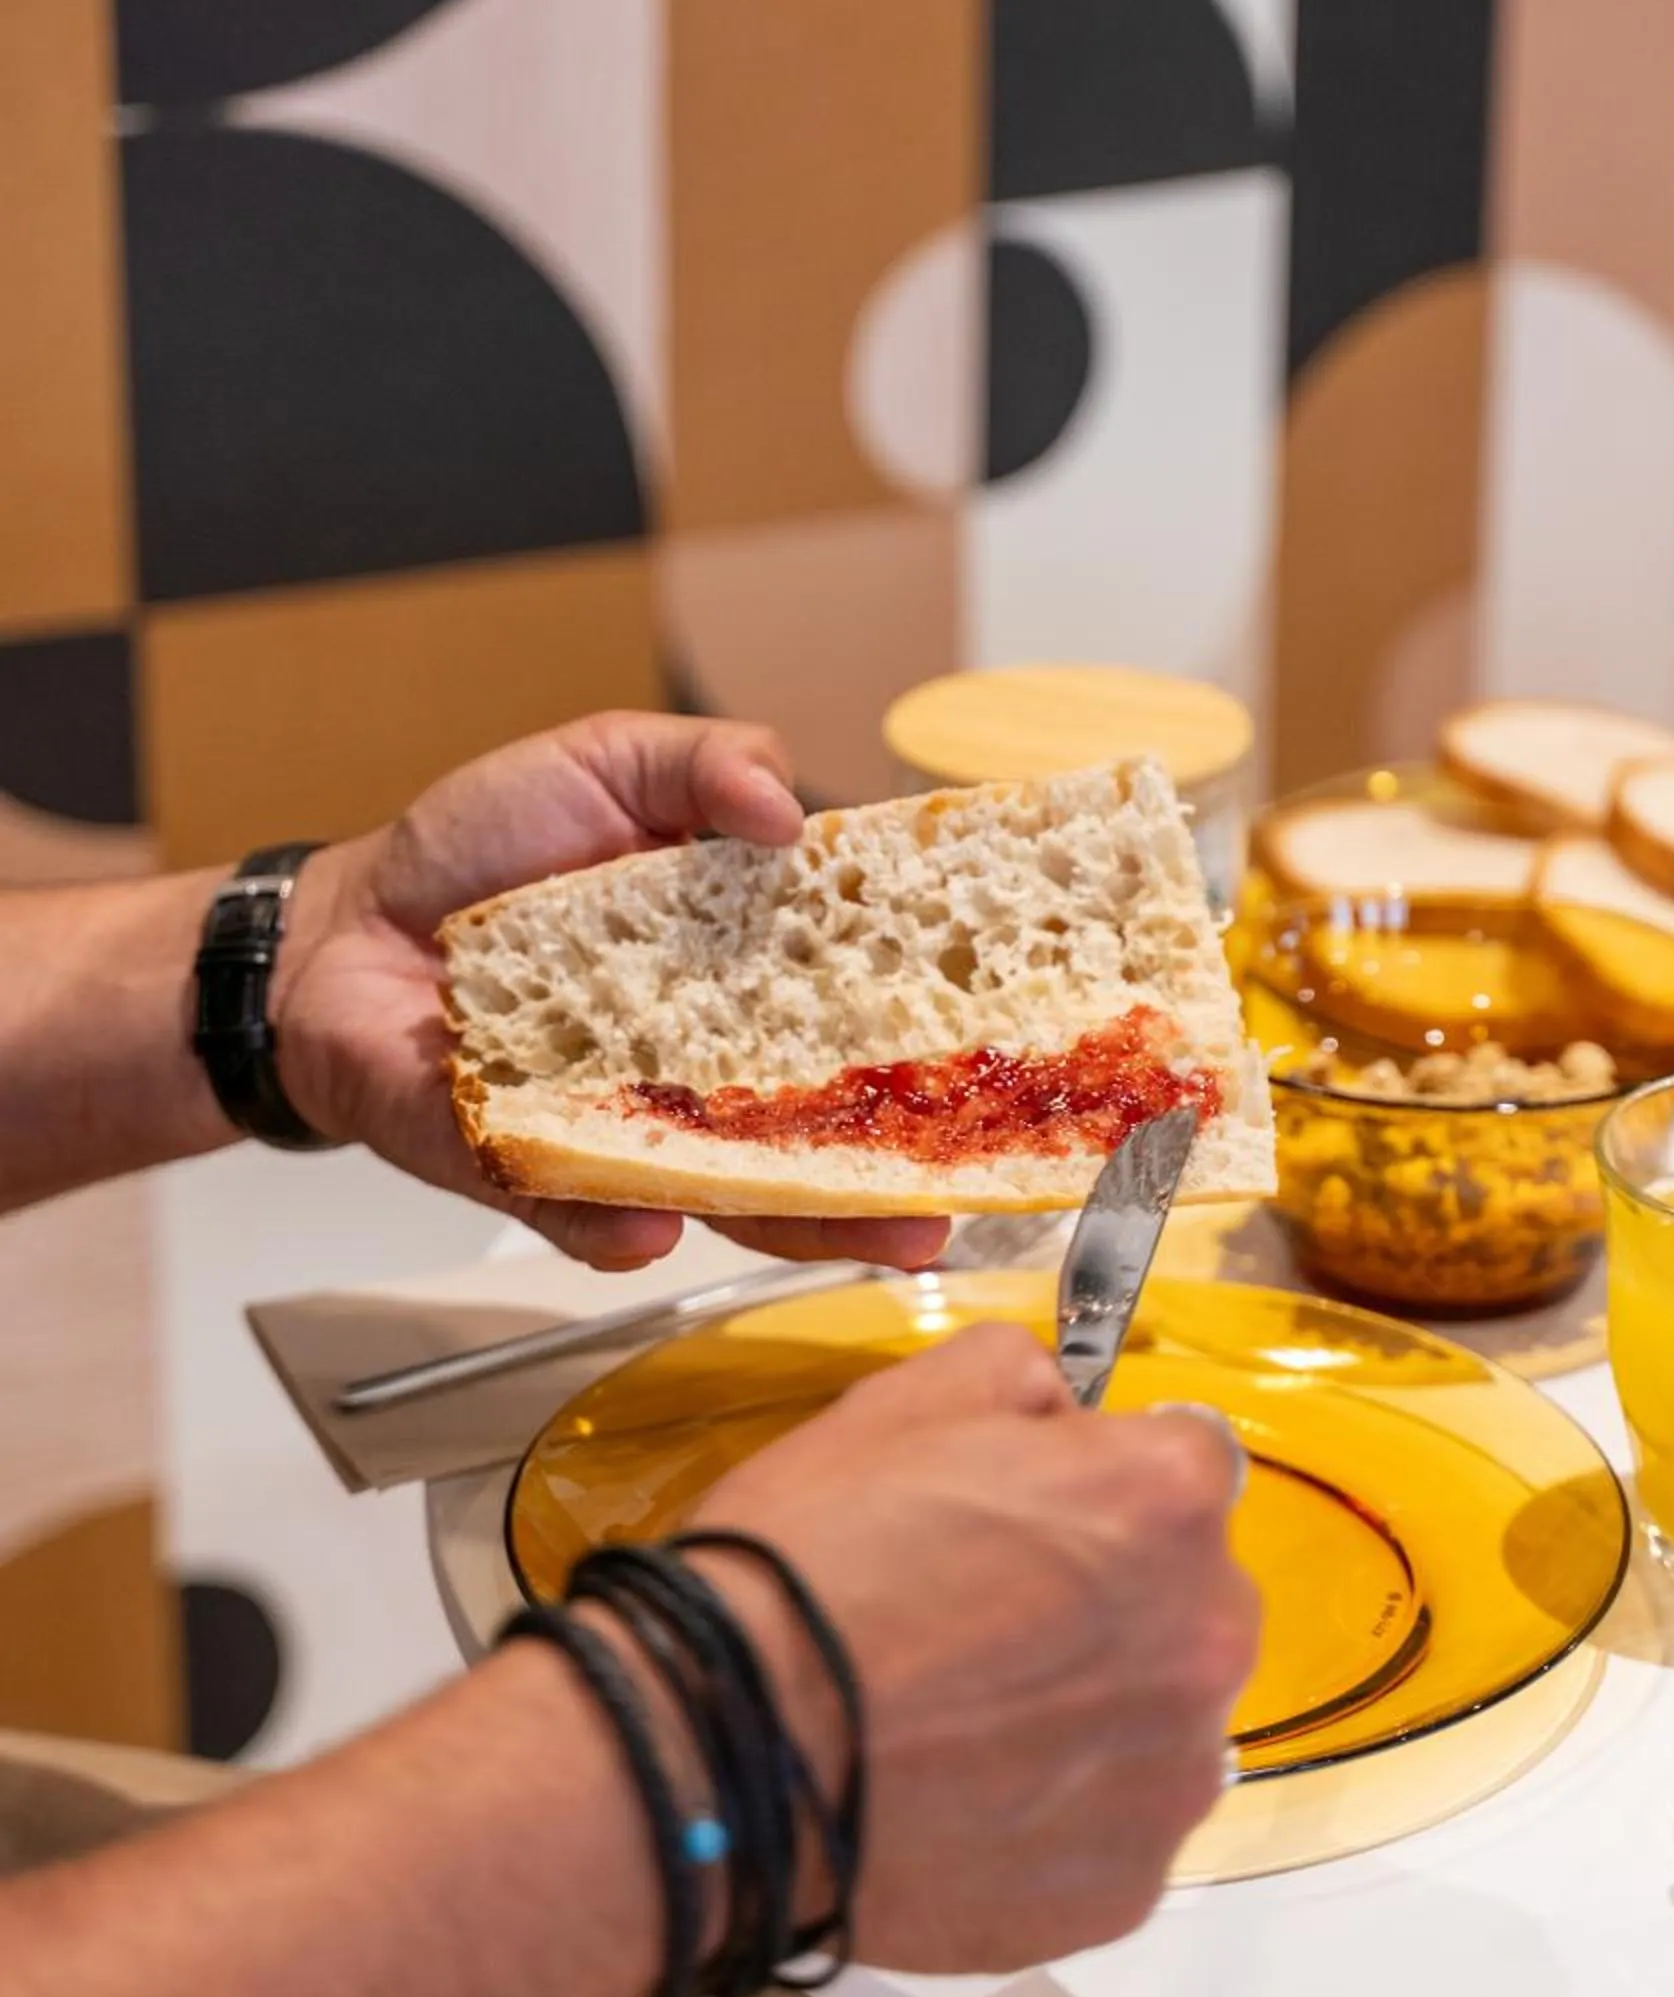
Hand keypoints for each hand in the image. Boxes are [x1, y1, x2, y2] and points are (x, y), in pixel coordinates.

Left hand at [270, 711, 949, 1273]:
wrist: (338, 930)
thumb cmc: (479, 845)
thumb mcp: (605, 762)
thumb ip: (703, 766)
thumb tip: (791, 811)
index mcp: (743, 970)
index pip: (857, 1008)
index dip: (934, 1034)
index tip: (1012, 1054)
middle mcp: (703, 1065)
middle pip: (821, 1129)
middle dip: (901, 1172)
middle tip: (972, 1189)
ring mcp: (626, 1127)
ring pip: (733, 1194)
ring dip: (805, 1222)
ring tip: (876, 1233)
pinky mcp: (533, 1172)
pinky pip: (589, 1214)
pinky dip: (616, 1223)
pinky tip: (649, 1222)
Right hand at [693, 1324, 1260, 1971]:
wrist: (722, 1754)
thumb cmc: (807, 1560)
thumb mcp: (899, 1403)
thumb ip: (1017, 1378)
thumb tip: (1059, 1408)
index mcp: (1165, 1498)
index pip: (1189, 1463)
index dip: (1105, 1483)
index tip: (1032, 1518)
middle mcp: (1207, 1635)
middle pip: (1191, 1599)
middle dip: (1115, 1599)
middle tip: (986, 1624)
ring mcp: (1174, 1775)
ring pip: (1160, 1722)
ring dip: (1095, 1713)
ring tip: (966, 1725)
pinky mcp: (1127, 1890)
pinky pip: (1114, 1831)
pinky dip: (1056, 1819)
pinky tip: (961, 1802)